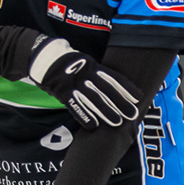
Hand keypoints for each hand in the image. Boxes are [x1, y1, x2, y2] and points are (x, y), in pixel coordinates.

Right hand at [26, 36, 141, 128]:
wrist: (44, 58)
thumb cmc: (71, 64)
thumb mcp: (87, 64)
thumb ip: (99, 75)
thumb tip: (118, 88)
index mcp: (93, 66)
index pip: (113, 77)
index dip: (126, 87)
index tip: (139, 97)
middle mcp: (85, 74)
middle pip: (106, 90)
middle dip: (120, 103)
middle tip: (133, 115)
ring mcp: (73, 83)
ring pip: (92, 99)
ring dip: (106, 112)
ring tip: (117, 122)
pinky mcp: (62, 92)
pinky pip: (74, 106)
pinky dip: (84, 116)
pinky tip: (94, 126)